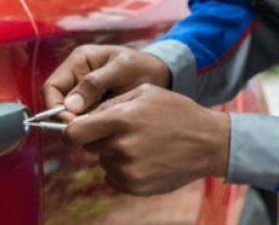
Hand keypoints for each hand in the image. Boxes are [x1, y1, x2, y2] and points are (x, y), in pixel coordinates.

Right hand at [43, 45, 169, 120]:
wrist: (162, 75)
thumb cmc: (143, 67)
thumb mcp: (123, 70)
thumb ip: (96, 83)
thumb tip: (70, 105)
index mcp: (80, 60)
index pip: (52, 86)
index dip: (56, 107)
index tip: (72, 123)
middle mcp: (76, 74)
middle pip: (57, 102)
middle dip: (69, 118)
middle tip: (89, 128)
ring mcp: (83, 89)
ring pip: (69, 113)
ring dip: (81, 122)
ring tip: (101, 125)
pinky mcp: (92, 103)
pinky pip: (83, 117)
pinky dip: (90, 123)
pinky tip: (105, 124)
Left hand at [65, 84, 229, 195]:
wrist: (206, 141)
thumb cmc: (176, 111)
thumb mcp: (145, 92)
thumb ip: (112, 102)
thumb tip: (85, 116)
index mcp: (121, 119)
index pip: (73, 132)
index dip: (72, 130)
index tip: (79, 128)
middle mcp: (121, 147)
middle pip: (89, 146)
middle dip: (100, 137)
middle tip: (124, 129)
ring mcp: (128, 170)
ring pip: (103, 161)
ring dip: (114, 152)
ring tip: (142, 142)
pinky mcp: (135, 186)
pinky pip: (114, 176)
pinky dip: (124, 168)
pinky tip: (145, 157)